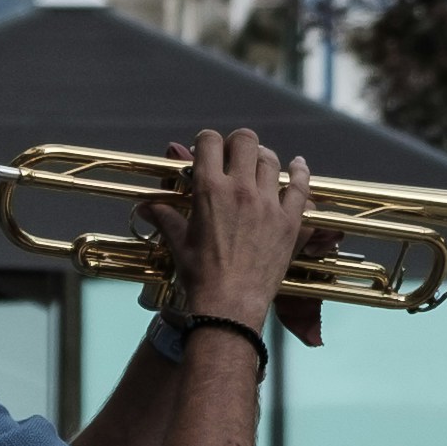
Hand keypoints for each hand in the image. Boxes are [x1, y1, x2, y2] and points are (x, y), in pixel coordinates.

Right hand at [159, 128, 311, 331]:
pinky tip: (298, 165)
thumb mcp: (178, 242)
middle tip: (233, 156)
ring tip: (258, 164)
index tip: (206, 150)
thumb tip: (145, 207)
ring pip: (271, 160)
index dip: (206, 141)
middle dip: (237, 143)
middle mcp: (240, 189)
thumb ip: (164, 216)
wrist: (229, 304)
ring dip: (262, 158)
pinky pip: (301, 187)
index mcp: (209, 189)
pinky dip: (300, 172)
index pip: (209, 142)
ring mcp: (268, 204)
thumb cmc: (200, 275)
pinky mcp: (290, 221)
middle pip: (245, 141)